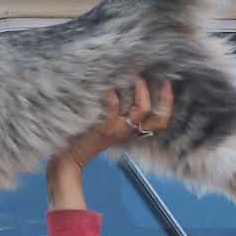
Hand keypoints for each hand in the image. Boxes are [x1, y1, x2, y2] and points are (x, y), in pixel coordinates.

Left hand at [47, 76, 173, 209]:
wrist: (68, 158)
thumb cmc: (84, 138)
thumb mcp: (107, 127)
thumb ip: (118, 112)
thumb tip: (124, 84)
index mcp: (130, 132)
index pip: (160, 122)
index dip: (167, 103)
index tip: (166, 83)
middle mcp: (127, 132)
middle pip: (158, 118)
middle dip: (160, 95)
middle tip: (149, 77)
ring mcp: (117, 130)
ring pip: (141, 109)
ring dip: (140, 90)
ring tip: (133, 77)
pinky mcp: (103, 128)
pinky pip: (113, 105)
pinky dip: (111, 94)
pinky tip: (106, 88)